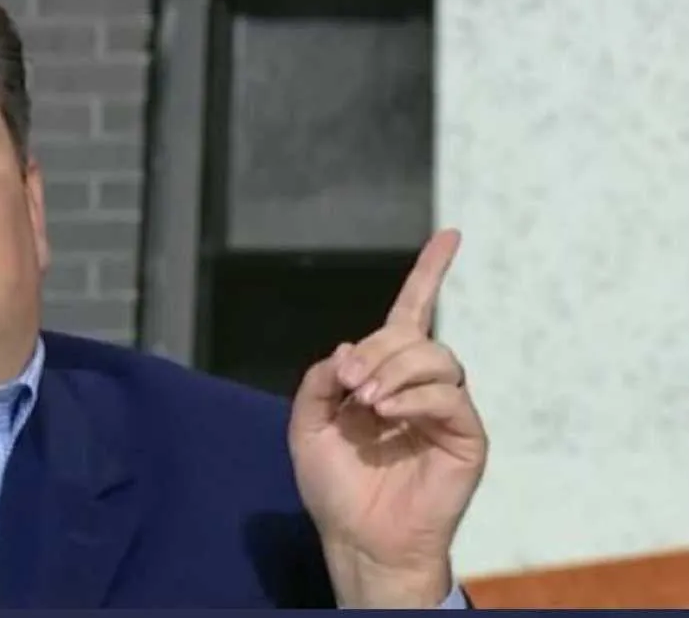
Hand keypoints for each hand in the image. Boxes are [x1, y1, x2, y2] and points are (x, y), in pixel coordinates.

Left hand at [287, 229, 486, 607]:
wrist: (357, 537)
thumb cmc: (334, 486)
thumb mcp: (307, 425)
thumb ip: (320, 381)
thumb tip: (349, 348)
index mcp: (384, 375)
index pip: (411, 314)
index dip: (430, 273)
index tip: (452, 235)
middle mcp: (419, 386)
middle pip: (410, 335)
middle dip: (376, 350)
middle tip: (348, 385)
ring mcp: (445, 409)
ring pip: (434, 357)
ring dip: (394, 370)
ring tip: (366, 403)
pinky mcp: (465, 436)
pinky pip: (449, 395)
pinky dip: (414, 397)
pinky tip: (387, 414)